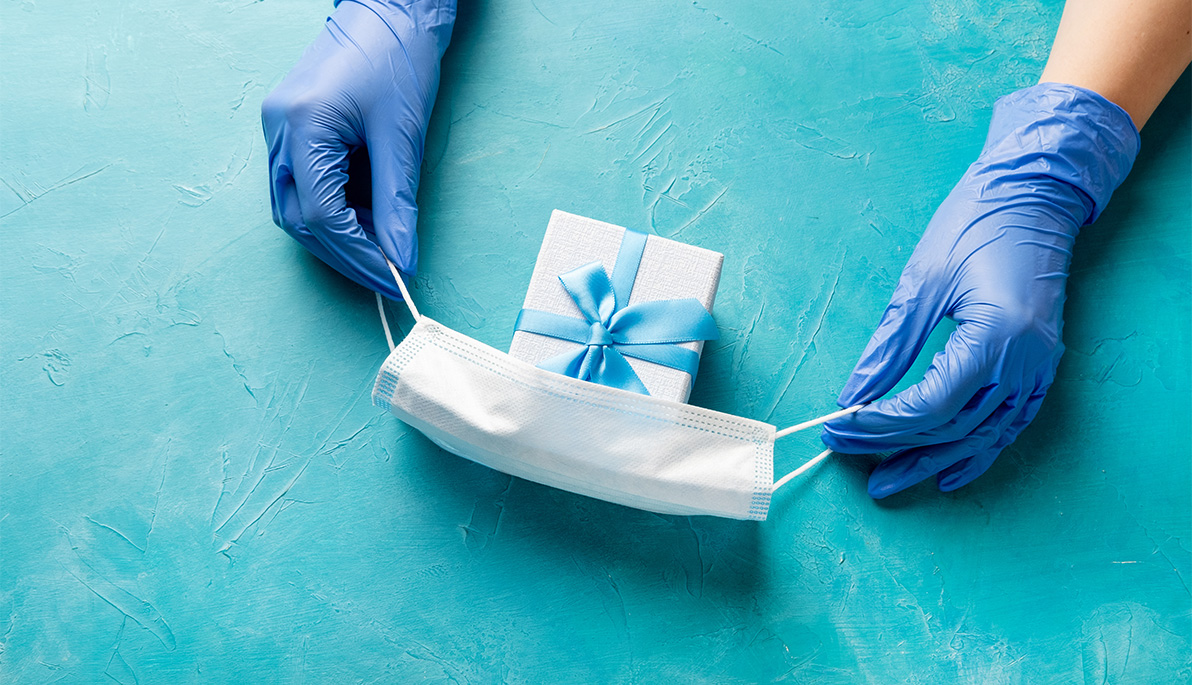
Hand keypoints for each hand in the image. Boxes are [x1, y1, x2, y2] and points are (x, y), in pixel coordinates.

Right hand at [262, 0, 455, 299]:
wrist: (389, 10)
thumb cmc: (397, 59)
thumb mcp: (402, 137)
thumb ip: (397, 203)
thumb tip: (402, 257)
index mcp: (302, 125)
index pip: (321, 215)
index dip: (357, 254)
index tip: (392, 275)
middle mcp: (277, 128)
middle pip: (298, 217)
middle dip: (343, 252)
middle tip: (385, 272)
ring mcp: (277, 127)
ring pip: (293, 205)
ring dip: (335, 233)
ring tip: (378, 245)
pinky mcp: (287, 126)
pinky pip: (299, 183)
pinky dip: (330, 207)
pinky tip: (363, 215)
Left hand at [822, 83, 1138, 498]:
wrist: (1035, 193)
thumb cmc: (977, 224)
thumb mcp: (922, 282)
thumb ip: (889, 347)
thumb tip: (852, 395)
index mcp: (995, 338)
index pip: (929, 405)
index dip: (879, 424)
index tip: (838, 427)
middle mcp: (1025, 362)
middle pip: (953, 427)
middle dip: (895, 446)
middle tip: (846, 454)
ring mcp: (1039, 368)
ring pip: (982, 436)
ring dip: (932, 460)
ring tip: (889, 481)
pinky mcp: (1041, 367)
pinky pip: (1009, 425)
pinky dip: (977, 452)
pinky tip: (949, 473)